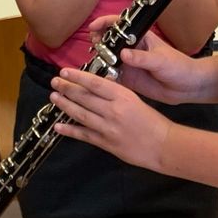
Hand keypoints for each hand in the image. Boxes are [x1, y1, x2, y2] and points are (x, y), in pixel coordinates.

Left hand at [51, 68, 170, 169]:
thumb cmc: (152, 121)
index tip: (64, 72)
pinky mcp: (106, 143)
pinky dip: (70, 130)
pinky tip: (58, 126)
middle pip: (84, 97)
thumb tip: (96, 86)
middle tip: (55, 82)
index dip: (77, 77)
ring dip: (65, 105)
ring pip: (81, 114)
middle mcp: (113, 110)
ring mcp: (108, 128)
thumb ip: (116, 94)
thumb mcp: (135, 100)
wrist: (164, 145)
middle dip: (67, 89)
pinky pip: (84, 135)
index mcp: (123, 96)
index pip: (95, 83)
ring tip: (54, 97)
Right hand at [87, 18, 198, 104]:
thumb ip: (142, 58)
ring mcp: (128, 64)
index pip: (120, 25)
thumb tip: (123, 54)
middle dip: (99, 41)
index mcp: (141, 38)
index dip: (105, 23)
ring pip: (108, 58)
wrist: (188, 87)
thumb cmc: (179, 67)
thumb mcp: (161, 60)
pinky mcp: (128, 79)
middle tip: (95, 46)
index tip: (93, 27)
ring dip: (99, 59)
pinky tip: (99, 77)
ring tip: (95, 62)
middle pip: (109, 41)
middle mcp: (131, 49)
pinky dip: (104, 76)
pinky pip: (112, 76)